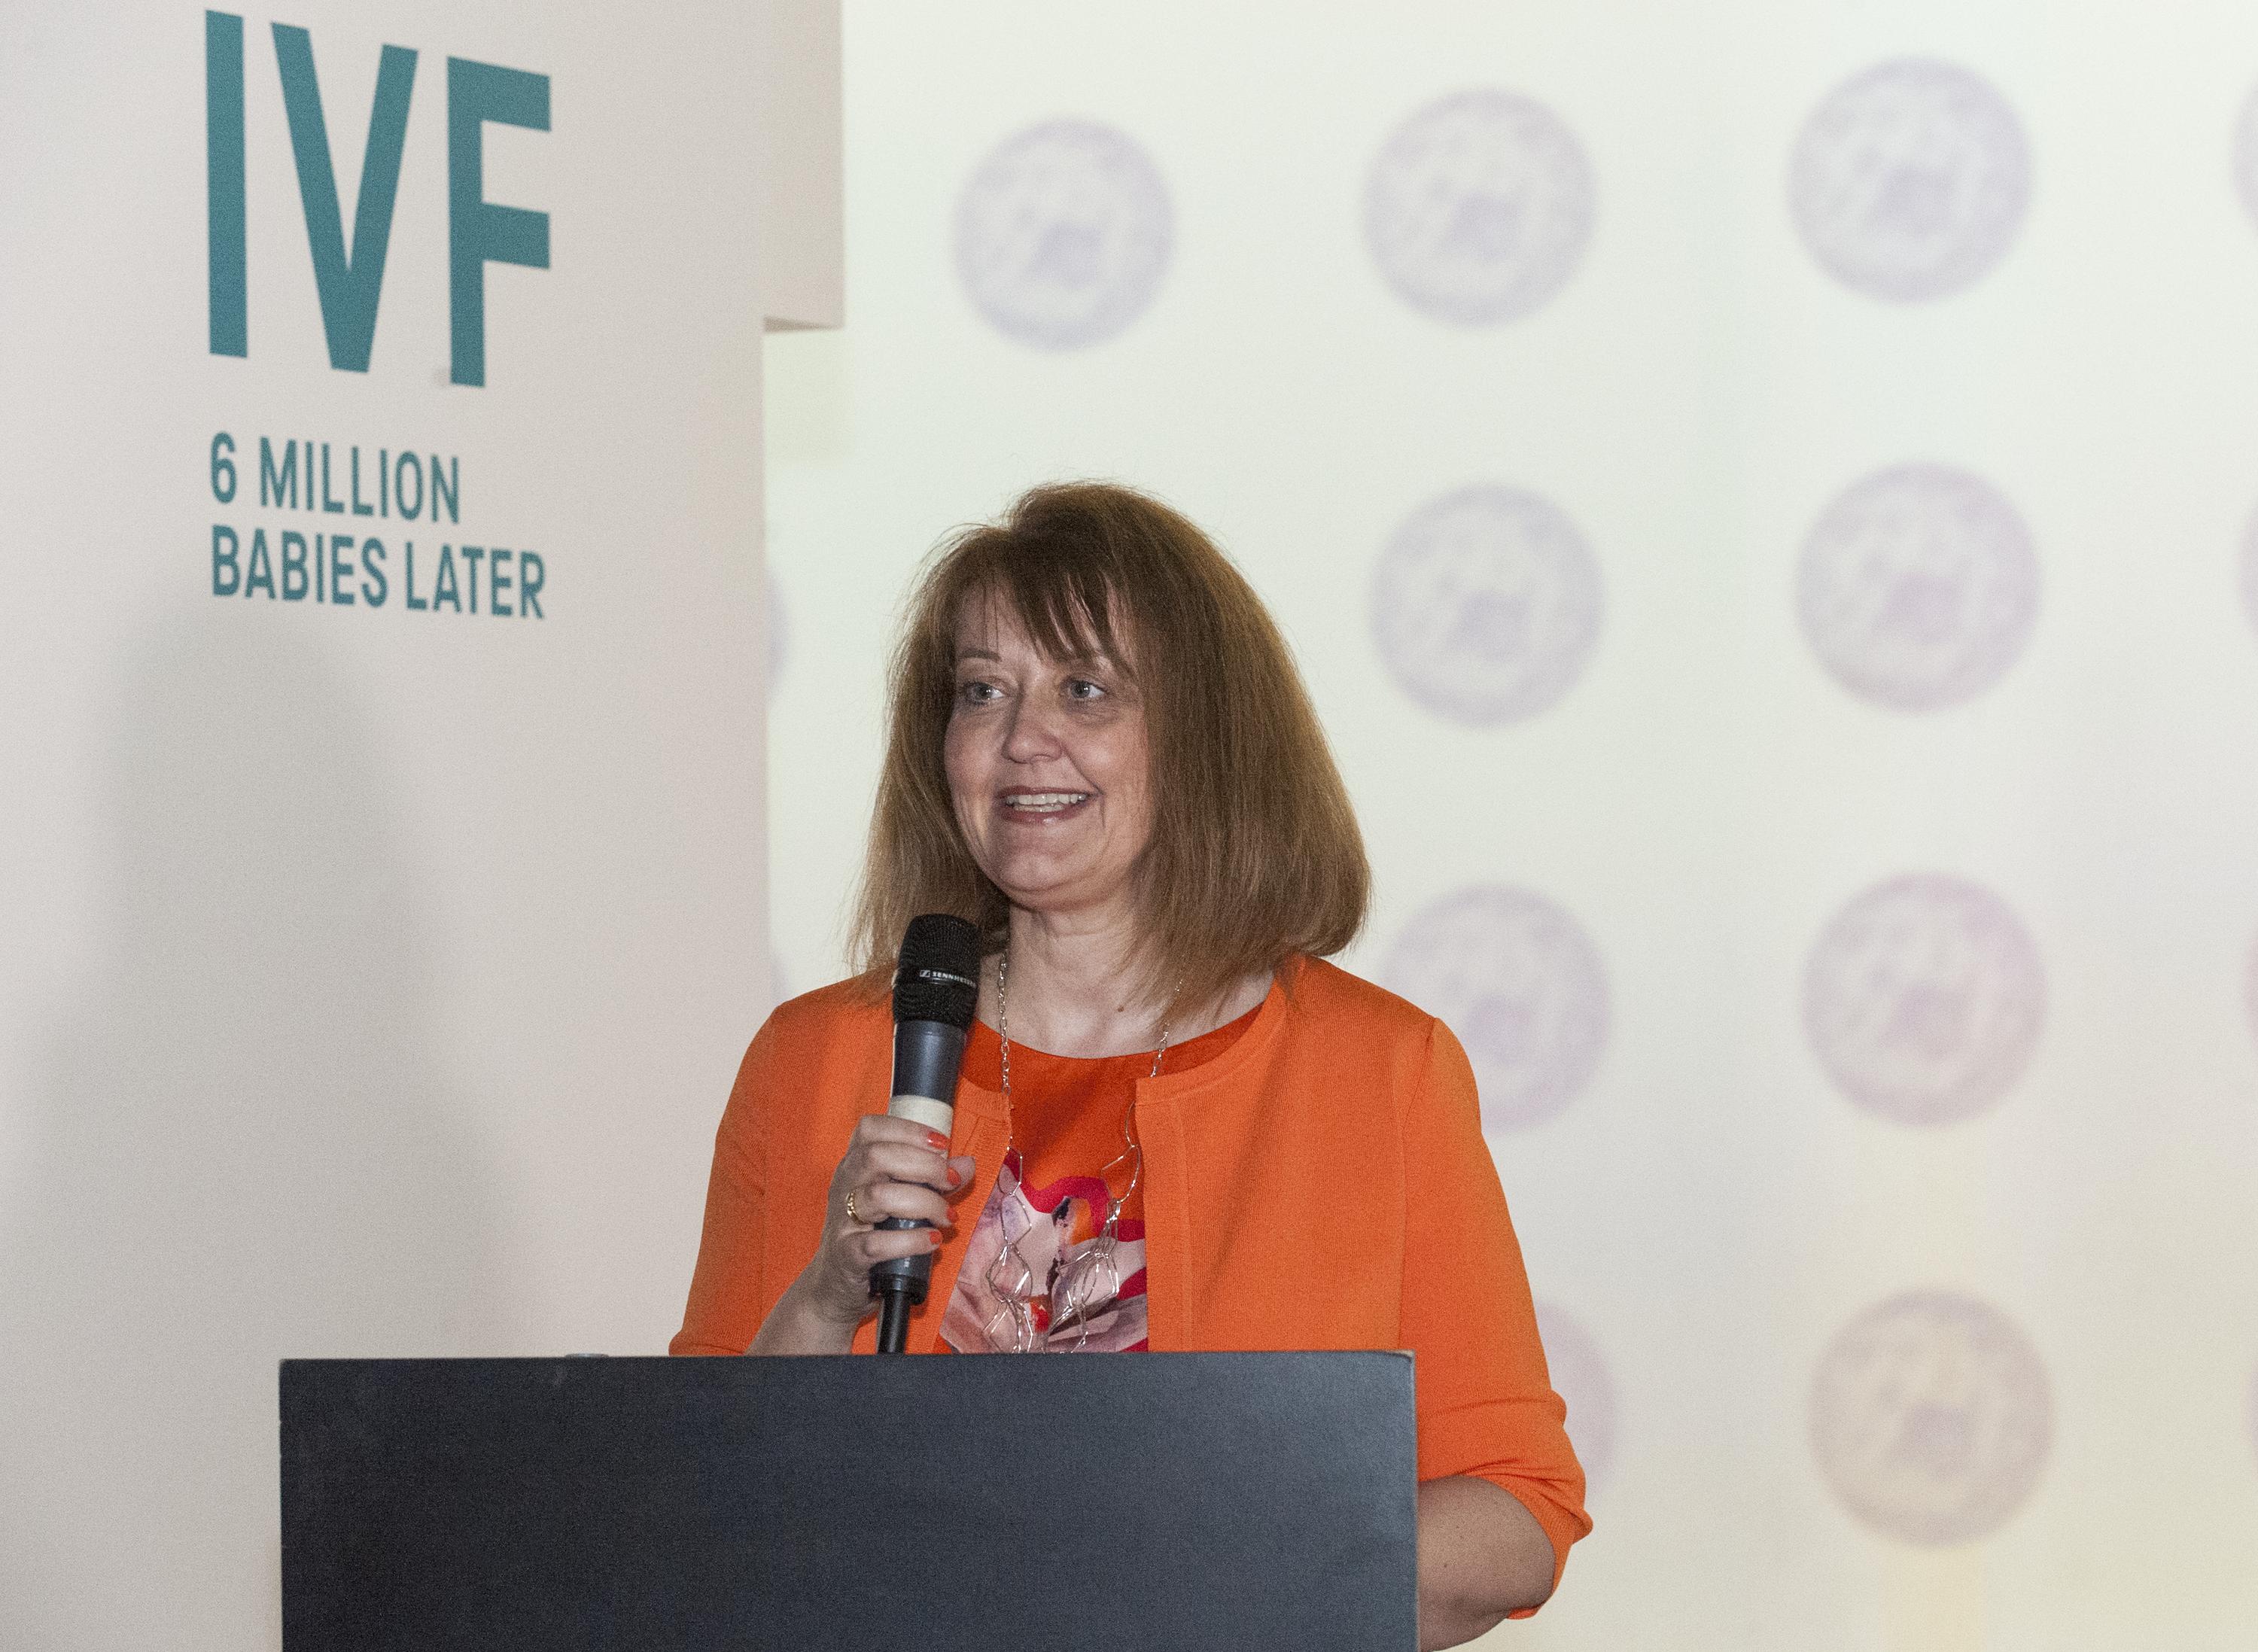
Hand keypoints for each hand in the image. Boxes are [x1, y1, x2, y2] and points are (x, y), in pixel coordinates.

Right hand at [795, 1115, 976, 1333]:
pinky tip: (932, 1241)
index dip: (907, 1129)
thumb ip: (933, 1181)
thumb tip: (967, 1164)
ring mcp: (842, 1220)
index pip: (869, 1129)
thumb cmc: (873, 1235)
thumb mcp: (901, 1202)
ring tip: (947, 1217)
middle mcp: (843, 1186)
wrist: (836, 1287)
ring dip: (923, 1202)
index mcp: (855, 1166)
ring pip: (877, 1196)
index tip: (942, 1143)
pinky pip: (875, 1244)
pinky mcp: (846, 1255)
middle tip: (951, 1181)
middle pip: (875, 1156)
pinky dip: (910, 1240)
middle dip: (924, 1164)